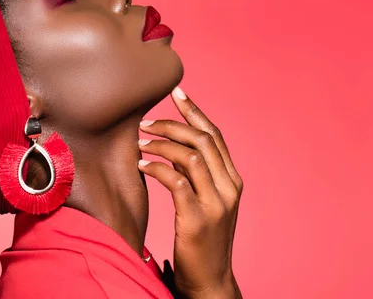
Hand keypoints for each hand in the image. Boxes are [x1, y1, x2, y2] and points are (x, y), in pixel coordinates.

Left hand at [138, 86, 242, 298]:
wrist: (211, 280)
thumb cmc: (204, 240)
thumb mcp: (208, 202)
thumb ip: (199, 174)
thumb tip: (174, 146)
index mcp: (232, 181)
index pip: (215, 136)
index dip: (195, 111)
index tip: (177, 92)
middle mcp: (229, 188)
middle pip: (203, 140)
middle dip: (172, 123)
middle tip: (145, 121)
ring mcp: (216, 204)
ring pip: (191, 156)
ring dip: (162, 144)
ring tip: (141, 143)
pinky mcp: (197, 219)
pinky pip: (176, 181)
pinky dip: (157, 167)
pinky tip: (142, 165)